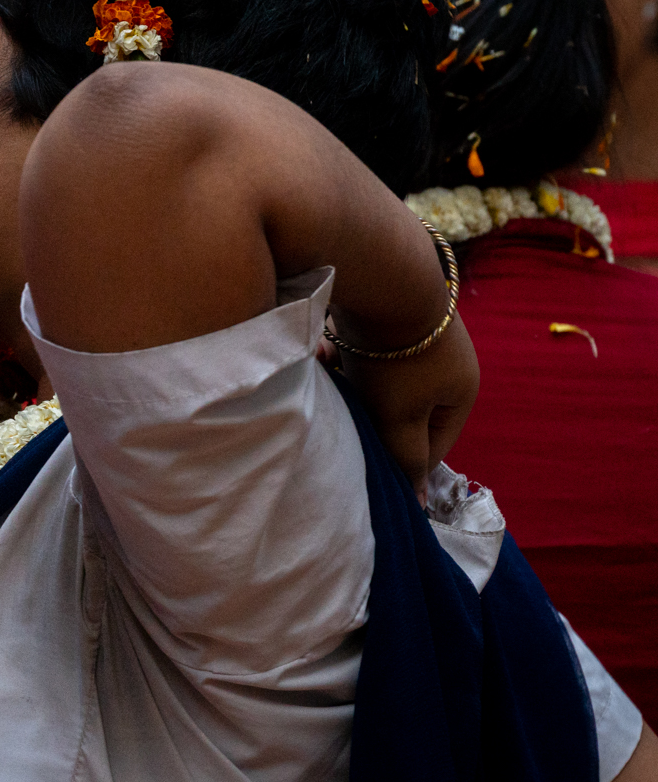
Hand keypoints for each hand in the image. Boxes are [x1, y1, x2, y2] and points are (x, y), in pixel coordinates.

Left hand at [333, 315, 479, 496]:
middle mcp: (446, 364)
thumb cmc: (396, 360)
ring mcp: (418, 337)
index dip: (400, 461)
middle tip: (340, 420)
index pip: (431, 447)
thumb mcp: (401, 417)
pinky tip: (321, 350)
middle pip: (400, 411)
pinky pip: (362, 351)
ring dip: (349, 385)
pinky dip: (342, 356)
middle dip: (366, 417)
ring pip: (376, 381)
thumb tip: (421, 504)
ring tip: (327, 377)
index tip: (366, 468)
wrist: (382, 277)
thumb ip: (407, 458)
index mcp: (461, 393)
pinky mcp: (387, 317)